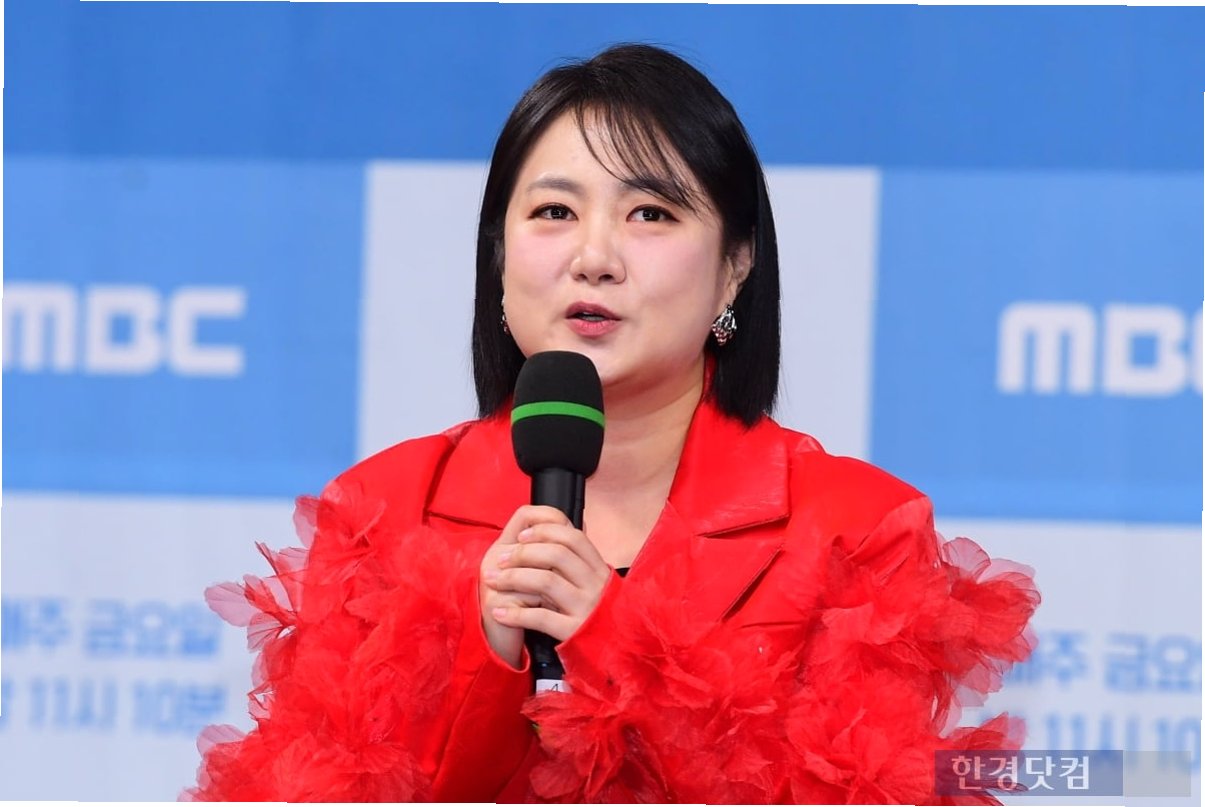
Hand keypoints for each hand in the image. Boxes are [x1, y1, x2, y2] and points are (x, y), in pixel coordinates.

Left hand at [479, 505, 612, 665]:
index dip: (545, 531)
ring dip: (513, 578)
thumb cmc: (599, 614)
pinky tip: (499, 612)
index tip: (522, 535)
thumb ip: (578, 561)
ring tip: (493, 581)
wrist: (614, 652)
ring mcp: (586, 609)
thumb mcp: (597, 583)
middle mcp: (596, 585)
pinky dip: (515, 614)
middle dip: (522, 553)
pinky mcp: (575, 632)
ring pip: (546, 581)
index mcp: (599, 569)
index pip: (573, 537)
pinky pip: (541, 618)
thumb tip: (554, 527)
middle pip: (557, 554)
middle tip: (500, 559)